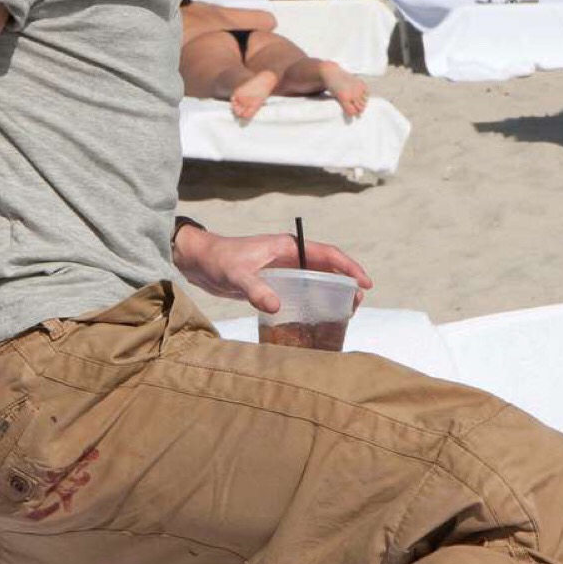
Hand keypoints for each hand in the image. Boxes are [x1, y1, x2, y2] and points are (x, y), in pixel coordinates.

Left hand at [174, 226, 371, 312]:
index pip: (327, 254)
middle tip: (356, 304)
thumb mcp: (237, 274)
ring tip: (344, 311)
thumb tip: (277, 306)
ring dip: (331, 292)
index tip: (364, 282)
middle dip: (345, 283)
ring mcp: (282, 269)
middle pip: (326, 267)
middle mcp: (289, 256)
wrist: (199, 261)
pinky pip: (301, 290)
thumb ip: (256, 290)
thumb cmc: (218, 260)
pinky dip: (313, 300)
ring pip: (315, 279)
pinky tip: (316, 316)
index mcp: (287, 247)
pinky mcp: (273, 282)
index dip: (348, 267)